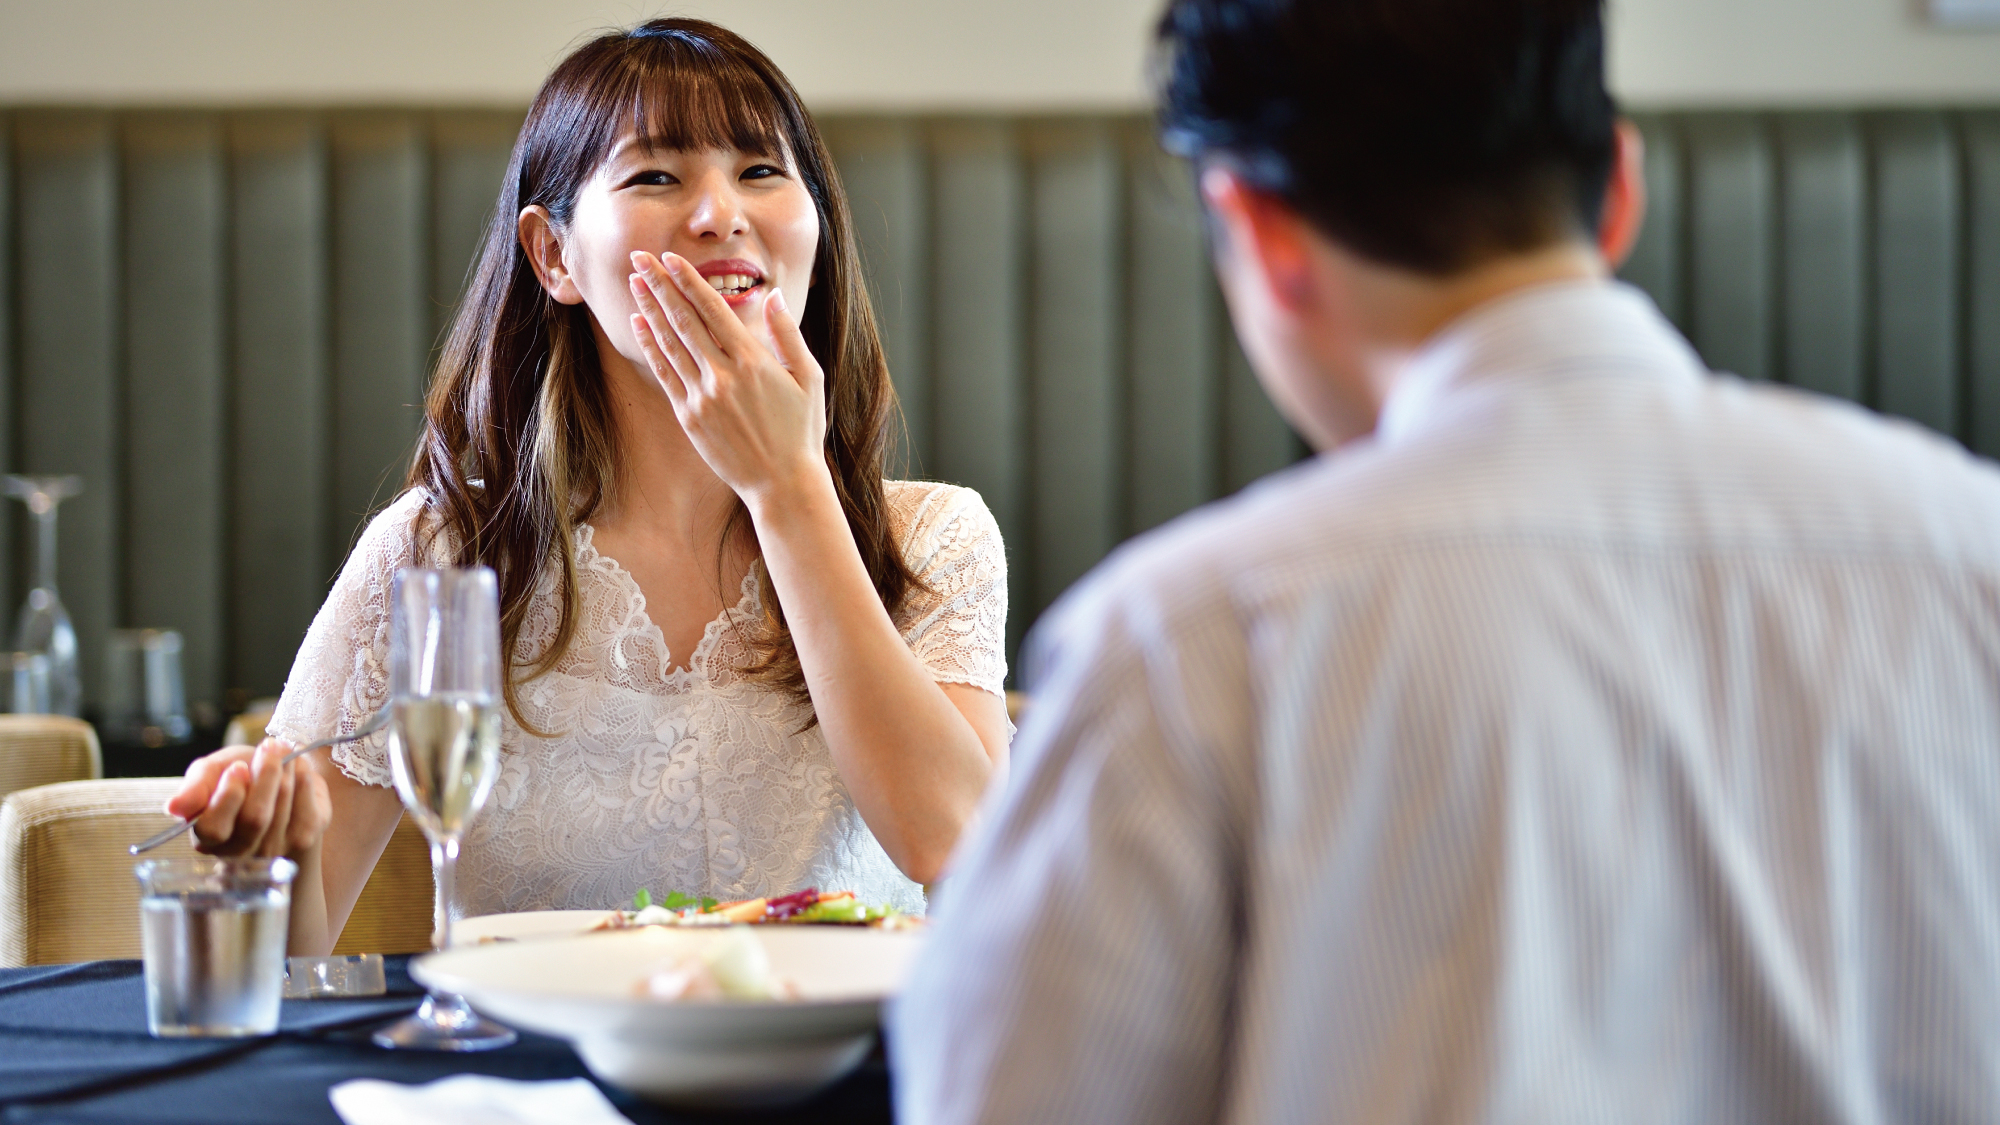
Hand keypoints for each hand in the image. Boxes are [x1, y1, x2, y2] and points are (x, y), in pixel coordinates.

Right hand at [165, 739, 330, 858]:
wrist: (278, 779)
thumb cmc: (238, 778)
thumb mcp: (211, 773)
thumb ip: (194, 787)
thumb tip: (173, 808)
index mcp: (208, 839)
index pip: (214, 828)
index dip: (228, 796)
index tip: (239, 766)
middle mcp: (240, 852)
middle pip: (254, 819)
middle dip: (265, 776)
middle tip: (270, 746)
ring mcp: (273, 849)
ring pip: (281, 809)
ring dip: (286, 770)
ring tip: (283, 749)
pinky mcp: (303, 839)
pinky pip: (306, 808)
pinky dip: (304, 779)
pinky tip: (298, 768)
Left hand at [626, 251, 828, 504]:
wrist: (782, 483)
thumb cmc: (801, 430)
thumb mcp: (810, 378)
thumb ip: (788, 335)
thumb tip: (773, 297)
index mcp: (754, 361)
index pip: (713, 309)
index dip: (688, 280)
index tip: (670, 258)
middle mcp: (724, 375)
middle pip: (684, 319)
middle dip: (660, 284)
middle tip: (640, 257)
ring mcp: (702, 396)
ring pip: (669, 342)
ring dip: (649, 309)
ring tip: (634, 282)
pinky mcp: (689, 416)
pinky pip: (664, 373)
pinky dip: (650, 346)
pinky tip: (638, 324)